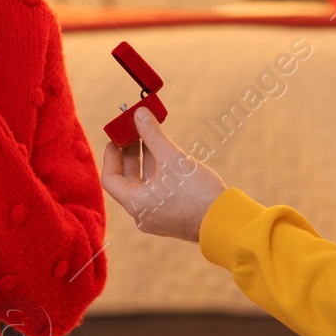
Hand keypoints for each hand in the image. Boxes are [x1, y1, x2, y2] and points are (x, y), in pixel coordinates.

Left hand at [101, 108, 226, 241]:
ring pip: (145, 186)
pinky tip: (168, 159)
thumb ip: (153, 135)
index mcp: (135, 203)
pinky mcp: (173, 217)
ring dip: (146, 163)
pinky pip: (157, 193)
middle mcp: (142, 214)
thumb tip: (139, 114)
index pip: (110, 178)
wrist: (225, 221)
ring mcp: (158, 217)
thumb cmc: (197, 193)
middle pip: (128, 181)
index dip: (111, 156)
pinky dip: (158, 175)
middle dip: (131, 155)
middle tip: (134, 134)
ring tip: (152, 140)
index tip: (116, 139)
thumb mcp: (172, 159)